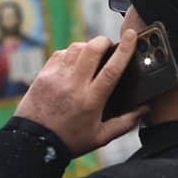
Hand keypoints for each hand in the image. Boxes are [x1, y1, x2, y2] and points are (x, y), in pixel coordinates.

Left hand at [14, 31, 148, 157]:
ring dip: (87, 46)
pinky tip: (74, 61)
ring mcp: (56, 78)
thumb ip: (125, 123)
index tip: (131, 35)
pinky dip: (70, 53)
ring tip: (93, 53)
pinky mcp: (43, 75)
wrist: (33, 143)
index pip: (112, 69)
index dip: (124, 50)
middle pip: (92, 50)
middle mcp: (74, 85)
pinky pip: (60, 54)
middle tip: (110, 44)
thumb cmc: (68, 141)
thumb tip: (144, 109)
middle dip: (104, 41)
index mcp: (91, 100)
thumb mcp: (100, 137)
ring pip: (75, 48)